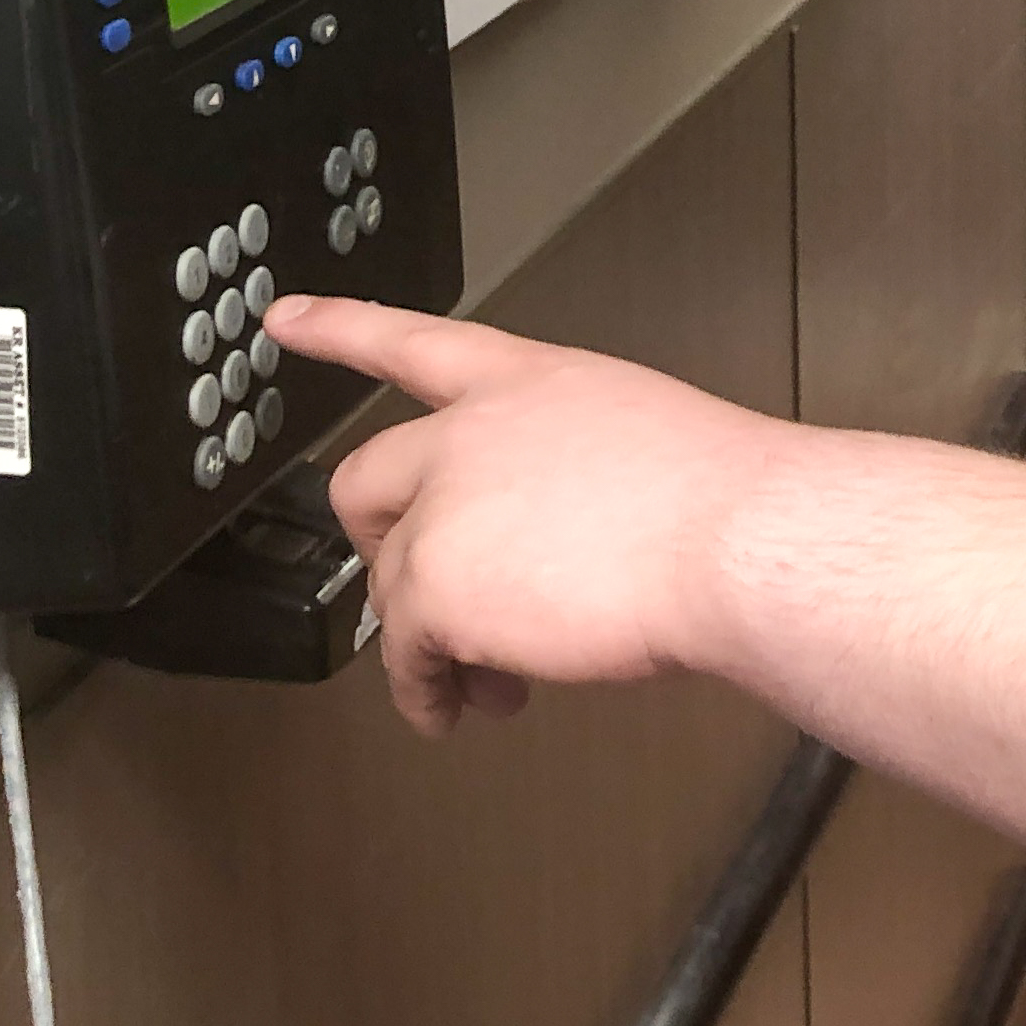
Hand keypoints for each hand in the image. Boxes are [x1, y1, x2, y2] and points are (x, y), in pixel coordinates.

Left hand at [270, 295, 784, 734]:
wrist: (738, 545)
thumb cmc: (725, 503)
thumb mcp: (639, 444)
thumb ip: (567, 472)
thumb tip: (548, 540)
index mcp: (530, 384)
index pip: (415, 340)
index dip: (343, 329)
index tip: (287, 319)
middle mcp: (473, 433)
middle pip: (366, 480)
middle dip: (381, 544)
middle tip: (417, 591)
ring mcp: (446, 508)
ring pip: (392, 582)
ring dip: (429, 640)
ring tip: (486, 679)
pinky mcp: (436, 588)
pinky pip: (405, 655)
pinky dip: (427, 691)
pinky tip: (459, 706)